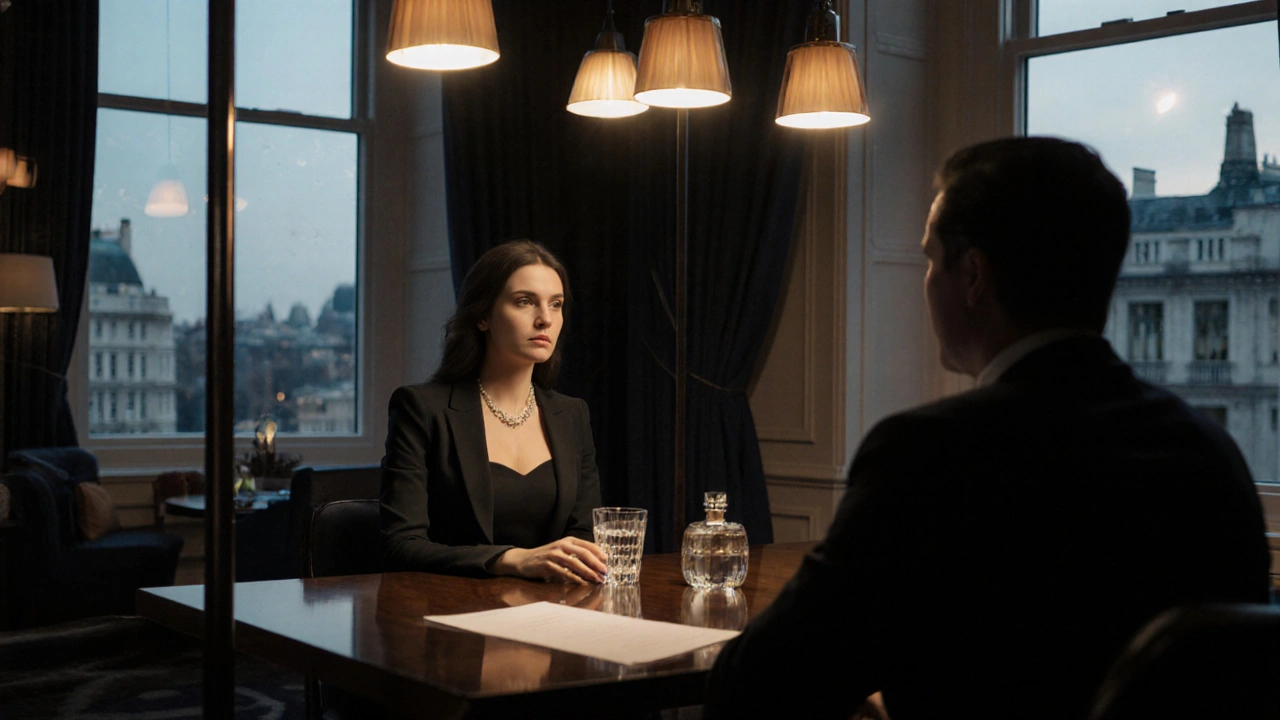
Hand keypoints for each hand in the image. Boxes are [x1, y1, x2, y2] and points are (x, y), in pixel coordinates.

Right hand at [492, 537, 607, 583]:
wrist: (523, 560)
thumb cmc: (546, 556)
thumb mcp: (562, 550)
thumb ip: (577, 554)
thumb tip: (597, 563)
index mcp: (568, 540)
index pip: (588, 545)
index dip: (599, 554)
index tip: (608, 563)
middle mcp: (562, 545)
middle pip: (584, 554)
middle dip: (597, 564)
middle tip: (605, 573)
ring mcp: (554, 554)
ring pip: (576, 563)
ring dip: (588, 572)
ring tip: (597, 579)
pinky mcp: (547, 565)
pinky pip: (564, 572)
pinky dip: (574, 578)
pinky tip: (582, 583)